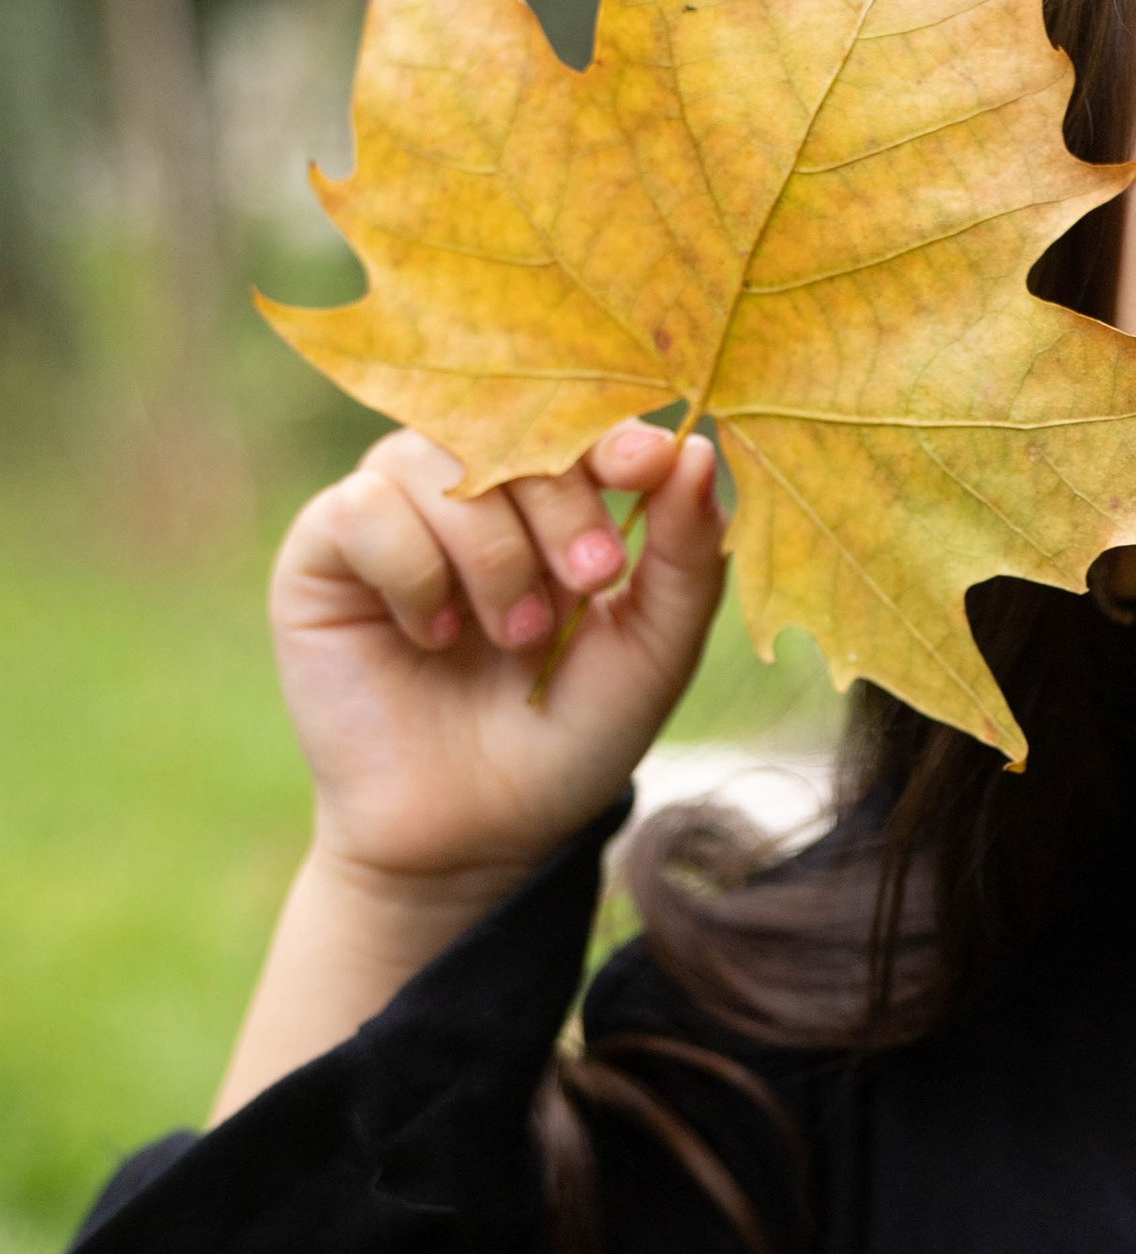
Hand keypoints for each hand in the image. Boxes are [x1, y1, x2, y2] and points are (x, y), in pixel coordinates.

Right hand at [271, 420, 726, 897]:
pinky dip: (412, 570)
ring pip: (432, 460)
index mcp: (554, 498)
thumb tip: (693, 450)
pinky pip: (362, 507)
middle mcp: (470, 488)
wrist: (477, 832)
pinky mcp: (324, 551)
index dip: (611, 430)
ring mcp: (393, 512)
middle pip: (507, 426)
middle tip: (588, 583)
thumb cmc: (567, 738)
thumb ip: (684, 559)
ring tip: (512, 636)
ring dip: (490, 551)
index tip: (648, 462)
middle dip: (562, 503)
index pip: (578, 420)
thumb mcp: (652, 653)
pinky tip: (431, 635)